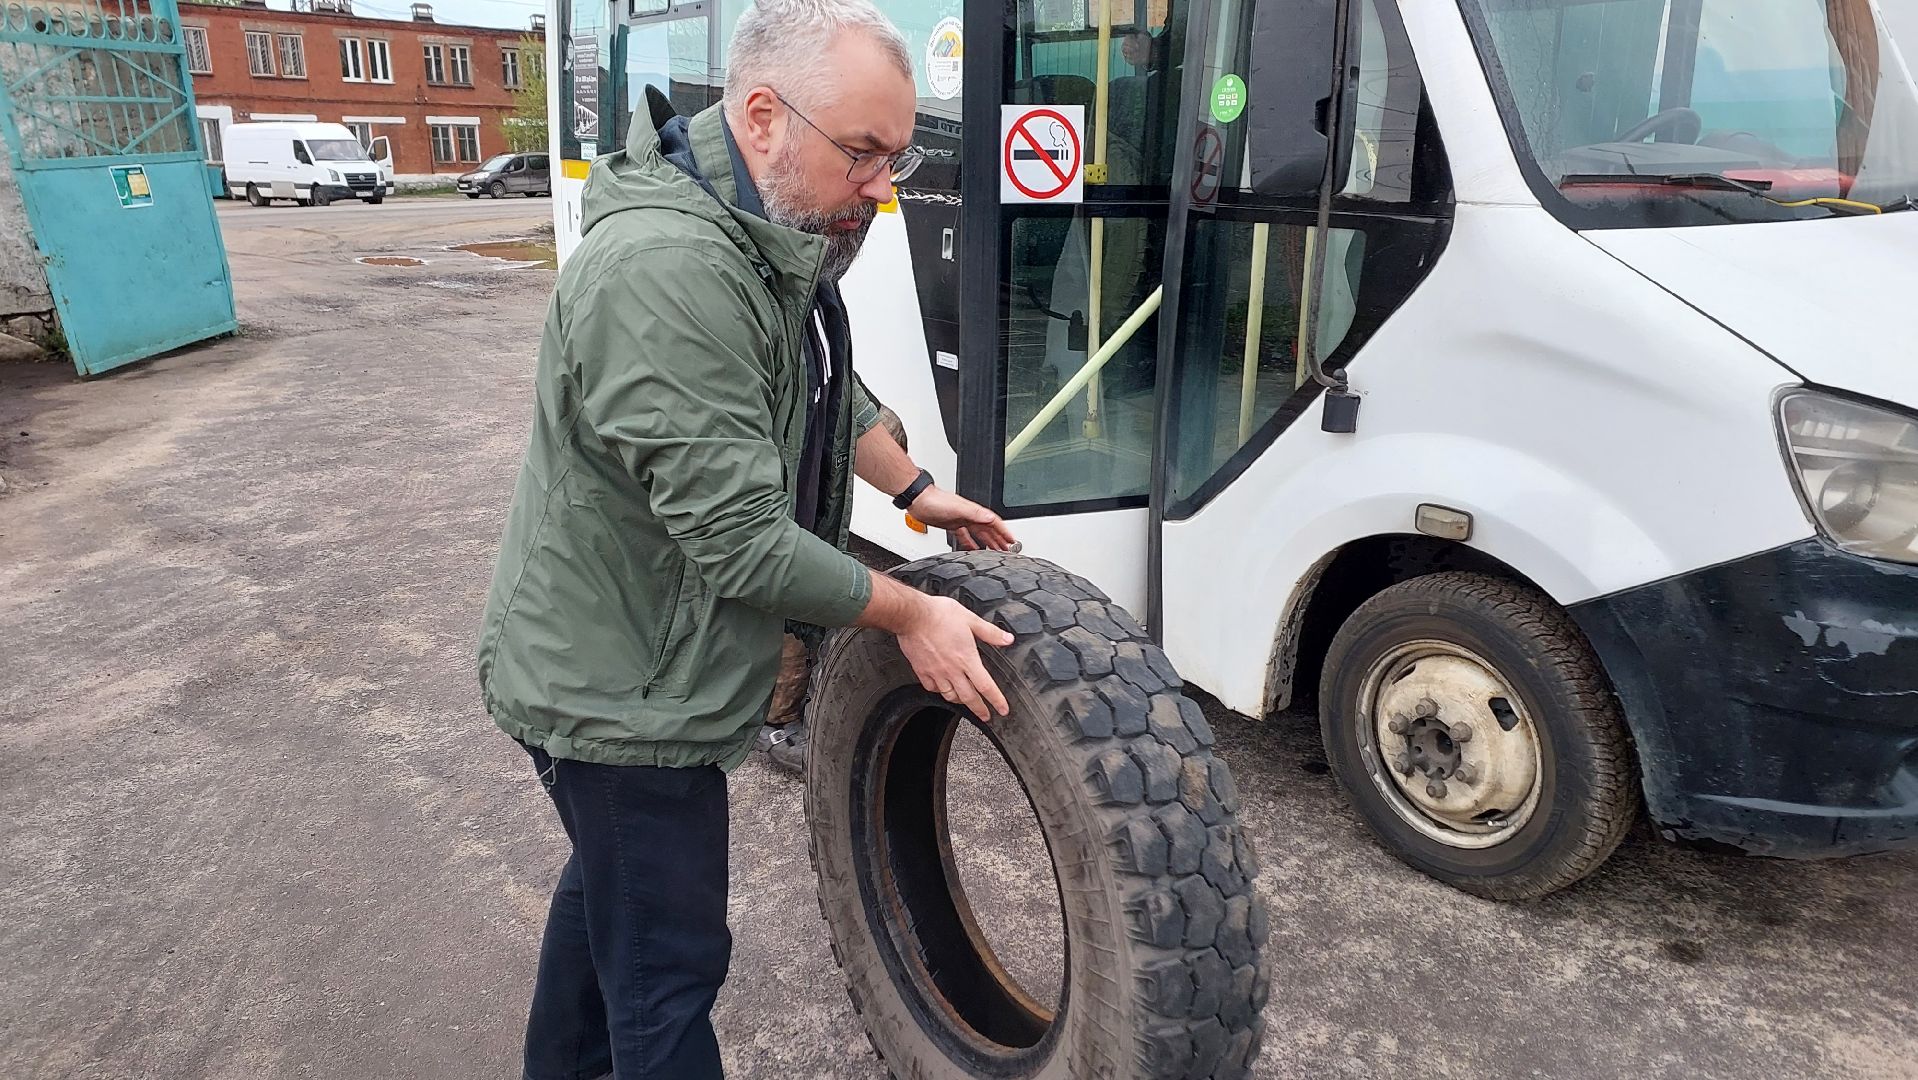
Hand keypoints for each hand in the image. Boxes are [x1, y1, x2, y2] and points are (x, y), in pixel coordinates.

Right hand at [897, 594, 1014, 721]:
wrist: (913, 615)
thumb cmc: (939, 615)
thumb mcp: (970, 619)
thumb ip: (990, 632)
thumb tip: (1007, 639)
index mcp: (967, 658)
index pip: (986, 686)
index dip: (997, 701)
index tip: (1003, 710)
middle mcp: (952, 670)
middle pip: (969, 698)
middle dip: (979, 710)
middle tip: (985, 716)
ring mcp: (936, 672)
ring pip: (950, 695)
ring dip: (960, 701)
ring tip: (965, 702)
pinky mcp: (921, 670)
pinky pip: (932, 688)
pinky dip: (939, 691)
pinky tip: (942, 688)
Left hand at [907, 487, 1017, 551]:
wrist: (918, 500)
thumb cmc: (935, 501)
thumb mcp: (958, 508)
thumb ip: (975, 513)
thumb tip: (991, 518)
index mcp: (974, 512)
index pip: (994, 523)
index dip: (1004, 532)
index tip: (1013, 541)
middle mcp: (969, 516)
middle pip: (989, 530)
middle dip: (1000, 540)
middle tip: (1009, 550)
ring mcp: (961, 520)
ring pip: (979, 533)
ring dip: (989, 542)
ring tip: (996, 551)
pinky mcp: (952, 525)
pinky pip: (965, 536)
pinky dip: (971, 543)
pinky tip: (973, 550)